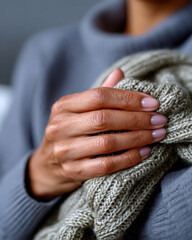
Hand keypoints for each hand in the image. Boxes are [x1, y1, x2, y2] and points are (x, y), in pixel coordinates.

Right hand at [28, 69, 166, 199]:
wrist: (48, 163)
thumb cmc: (70, 131)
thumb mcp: (79, 109)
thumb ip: (99, 92)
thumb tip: (120, 73)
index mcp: (64, 106)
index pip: (99, 95)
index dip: (128, 98)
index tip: (152, 103)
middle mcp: (60, 126)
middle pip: (104, 119)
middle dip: (137, 119)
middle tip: (160, 120)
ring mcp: (64, 150)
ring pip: (107, 142)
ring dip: (137, 138)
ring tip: (157, 135)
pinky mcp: (73, 171)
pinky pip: (106, 165)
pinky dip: (128, 158)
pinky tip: (144, 152)